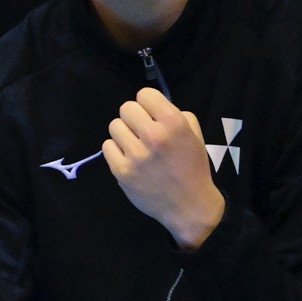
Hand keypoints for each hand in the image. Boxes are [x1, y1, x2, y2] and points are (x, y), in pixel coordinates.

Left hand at [103, 86, 226, 249]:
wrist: (189, 206)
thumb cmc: (192, 168)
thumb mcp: (194, 136)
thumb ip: (176, 116)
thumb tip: (153, 106)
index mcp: (174, 124)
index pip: (145, 94)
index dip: (148, 103)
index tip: (151, 114)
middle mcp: (154, 136)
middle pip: (126, 108)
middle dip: (134, 117)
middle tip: (142, 130)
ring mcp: (136, 155)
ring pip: (114, 126)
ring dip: (124, 133)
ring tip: (135, 144)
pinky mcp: (121, 171)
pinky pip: (107, 146)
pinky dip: (116, 150)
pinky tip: (129, 157)